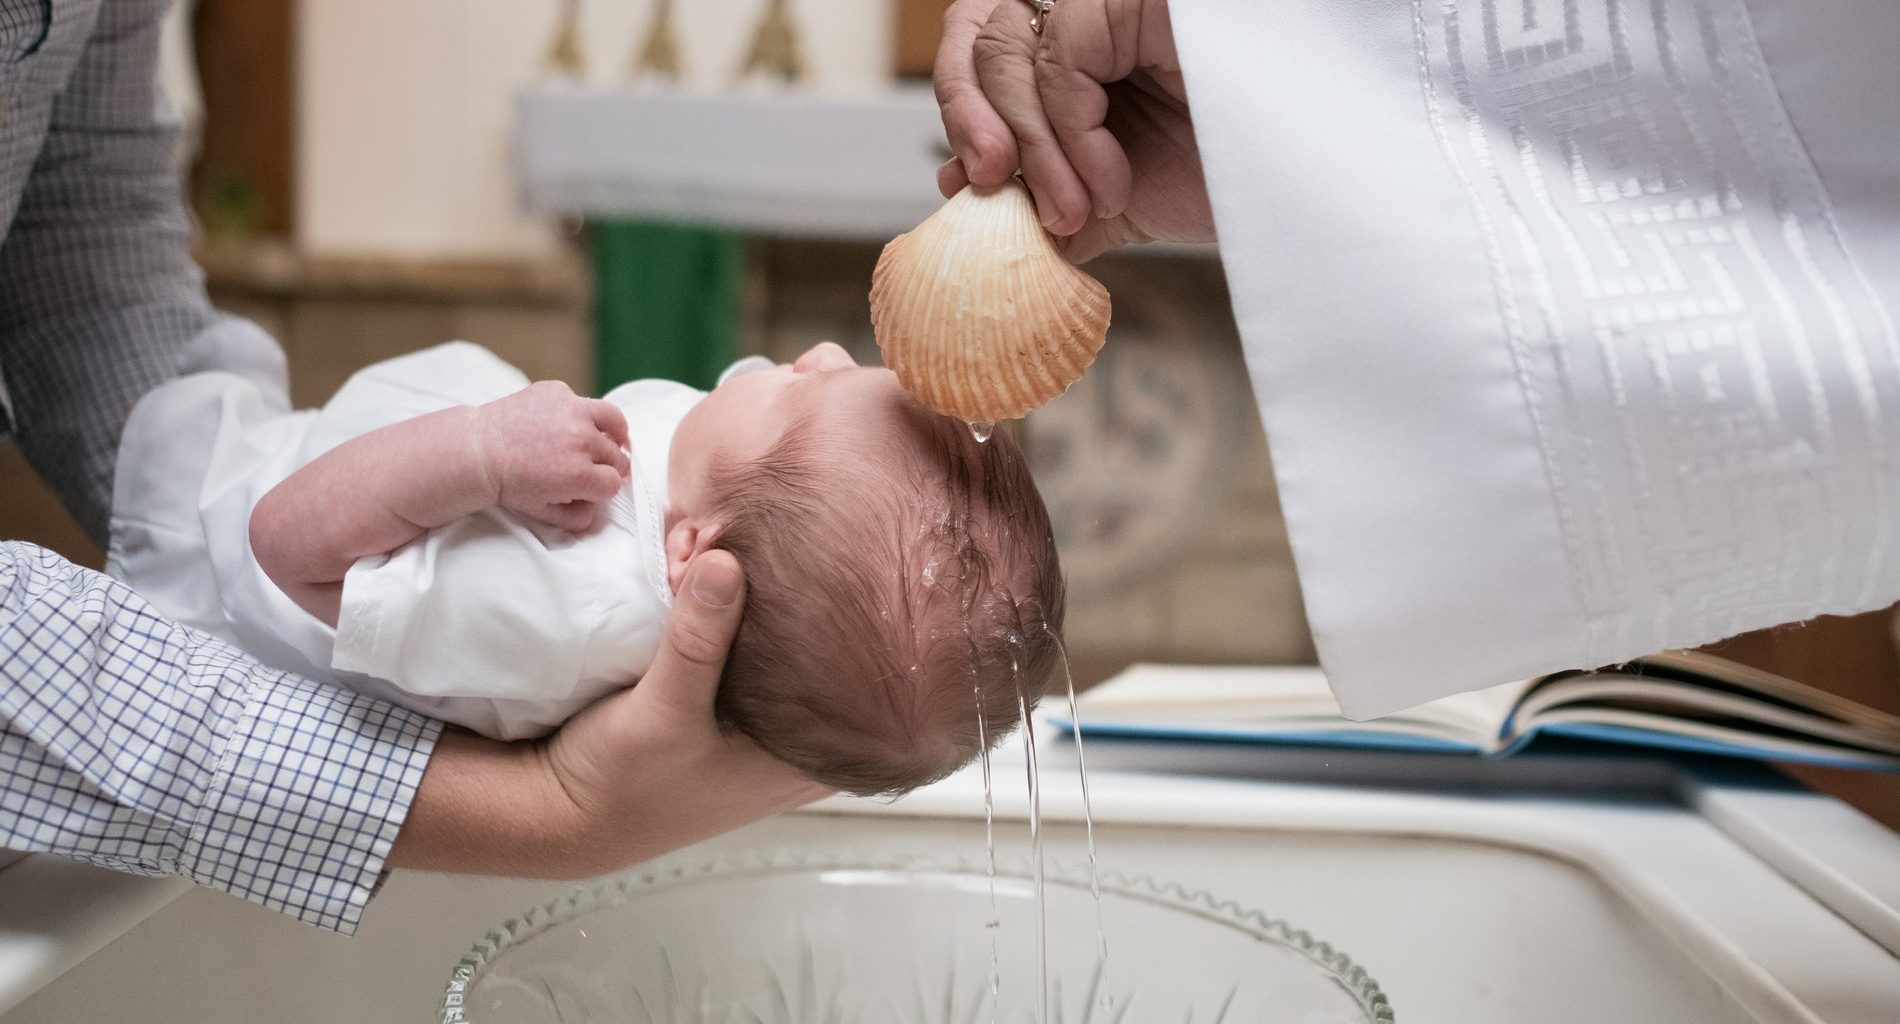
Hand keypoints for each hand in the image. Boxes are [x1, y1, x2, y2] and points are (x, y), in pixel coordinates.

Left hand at [473, 381, 631, 531]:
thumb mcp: (543, 512)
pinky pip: (583, 402)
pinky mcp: (558, 391)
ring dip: (614, 433)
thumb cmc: (508, 483)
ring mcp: (572, 411)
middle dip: (607, 466)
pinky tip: (566, 423)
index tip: (593, 487)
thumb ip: (577, 517)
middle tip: (593, 467)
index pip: (614, 483)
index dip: (603, 489)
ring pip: (615, 421)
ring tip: (608, 438)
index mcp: (579, 474)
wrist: (478, 451)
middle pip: (616, 456)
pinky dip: (579, 413)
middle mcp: (581, 440)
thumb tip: (596, 510)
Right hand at [541, 552, 830, 873]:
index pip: (864, 681)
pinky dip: (731, 612)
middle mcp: (797, 740)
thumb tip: (726, 562)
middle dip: (804, 598)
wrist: (565, 811)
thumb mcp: (664, 713)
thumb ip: (698, 642)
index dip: (858, 624)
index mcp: (810, 758)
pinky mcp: (724, 702)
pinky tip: (719, 571)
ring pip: (781, 644)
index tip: (843, 567)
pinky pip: (743, 645)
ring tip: (749, 547)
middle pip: (826, 653)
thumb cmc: (626, 784)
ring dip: (761, 600)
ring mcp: (762, 721)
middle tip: (789, 544)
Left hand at [934, 0, 1212, 261]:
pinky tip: (1112, 183)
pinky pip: (1062, 55)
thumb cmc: (1228, 179)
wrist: (1308, 189)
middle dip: (977, 124)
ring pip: (1012, 47)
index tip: (968, 188)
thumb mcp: (1118, 198)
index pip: (985, 48)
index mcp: (1084, 45)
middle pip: (983, 37)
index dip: (962, 111)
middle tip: (994, 193)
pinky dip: (1071, 134)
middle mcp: (1094, 10)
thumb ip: (1045, 195)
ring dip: (1034, 148)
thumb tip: (961, 193)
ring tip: (1079, 210)